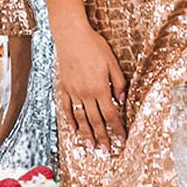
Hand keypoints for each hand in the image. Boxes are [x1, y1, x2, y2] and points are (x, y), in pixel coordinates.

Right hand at [53, 24, 127, 151]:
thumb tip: (122, 101)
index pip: (111, 115)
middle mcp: (86, 93)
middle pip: (96, 121)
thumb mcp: (112, 62)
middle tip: (106, 151)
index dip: (117, 129)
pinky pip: (67, 108)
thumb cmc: (94, 46)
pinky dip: (70, 120)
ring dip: (86, 134)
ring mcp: (73, 92)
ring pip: (80, 118)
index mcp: (100, 88)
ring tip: (90, 147)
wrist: (71, 35)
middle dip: (102, 137)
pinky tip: (74, 130)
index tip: (122, 140)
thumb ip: (119, 83)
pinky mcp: (64, 87)